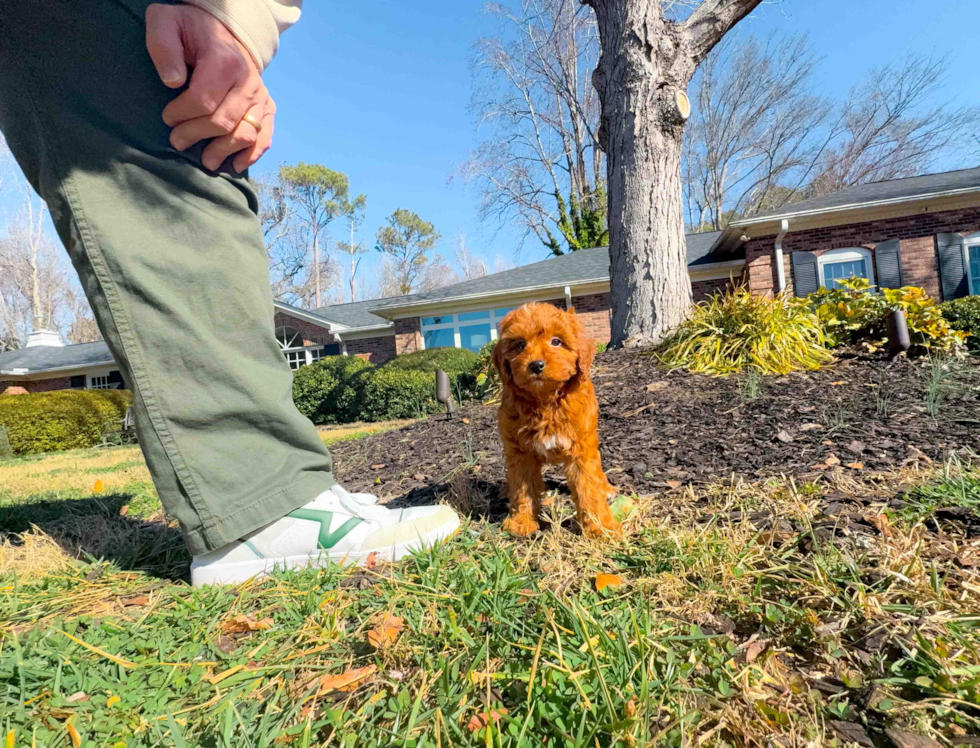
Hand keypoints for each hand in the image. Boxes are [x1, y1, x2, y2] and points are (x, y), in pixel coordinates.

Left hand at [145, 3, 274, 171]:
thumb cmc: (190, 31)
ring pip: (245, 134)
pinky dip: (252, 155)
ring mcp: (260, 96)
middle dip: (196, 135)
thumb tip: (174, 82)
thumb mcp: (166, 24)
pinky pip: (264, 137)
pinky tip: (235, 165)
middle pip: (223, 121)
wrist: (224, 30)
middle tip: (177, 142)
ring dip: (224, 151)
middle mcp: (247, 81)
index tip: (167, 118)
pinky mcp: (267, 106)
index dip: (181, 115)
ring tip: (205, 161)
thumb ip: (164, 47)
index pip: (203, 100)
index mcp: (224, 61)